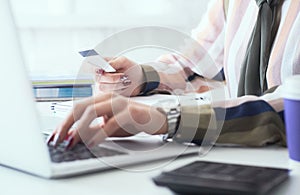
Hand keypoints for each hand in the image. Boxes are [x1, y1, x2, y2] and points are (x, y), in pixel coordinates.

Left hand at [48, 92, 166, 148]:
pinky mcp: (130, 111)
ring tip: (72, 141)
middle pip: (81, 107)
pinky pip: (111, 122)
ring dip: (80, 128)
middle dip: (67, 124)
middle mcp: (109, 97)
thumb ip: (94, 129)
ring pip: (93, 112)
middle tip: (58, 139)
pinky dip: (99, 133)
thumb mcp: (110, 125)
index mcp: (102, 99)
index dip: (65, 121)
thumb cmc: (133, 120)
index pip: (78, 107)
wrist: (156, 119)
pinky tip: (93, 142)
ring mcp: (119, 103)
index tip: (56, 135)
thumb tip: (75, 138)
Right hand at [95, 56, 143, 96]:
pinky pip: (108, 95)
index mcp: (101, 64)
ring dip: (117, 85)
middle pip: (98, 78)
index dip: (100, 69)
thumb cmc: (130, 68)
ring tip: (127, 81)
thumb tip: (108, 64)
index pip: (93, 66)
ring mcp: (102, 85)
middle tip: (124, 76)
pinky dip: (119, 91)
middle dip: (113, 78)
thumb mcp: (125, 61)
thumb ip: (116, 61)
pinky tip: (124, 86)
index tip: (109, 70)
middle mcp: (99, 75)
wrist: (138, 80)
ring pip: (103, 87)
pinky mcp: (107, 94)